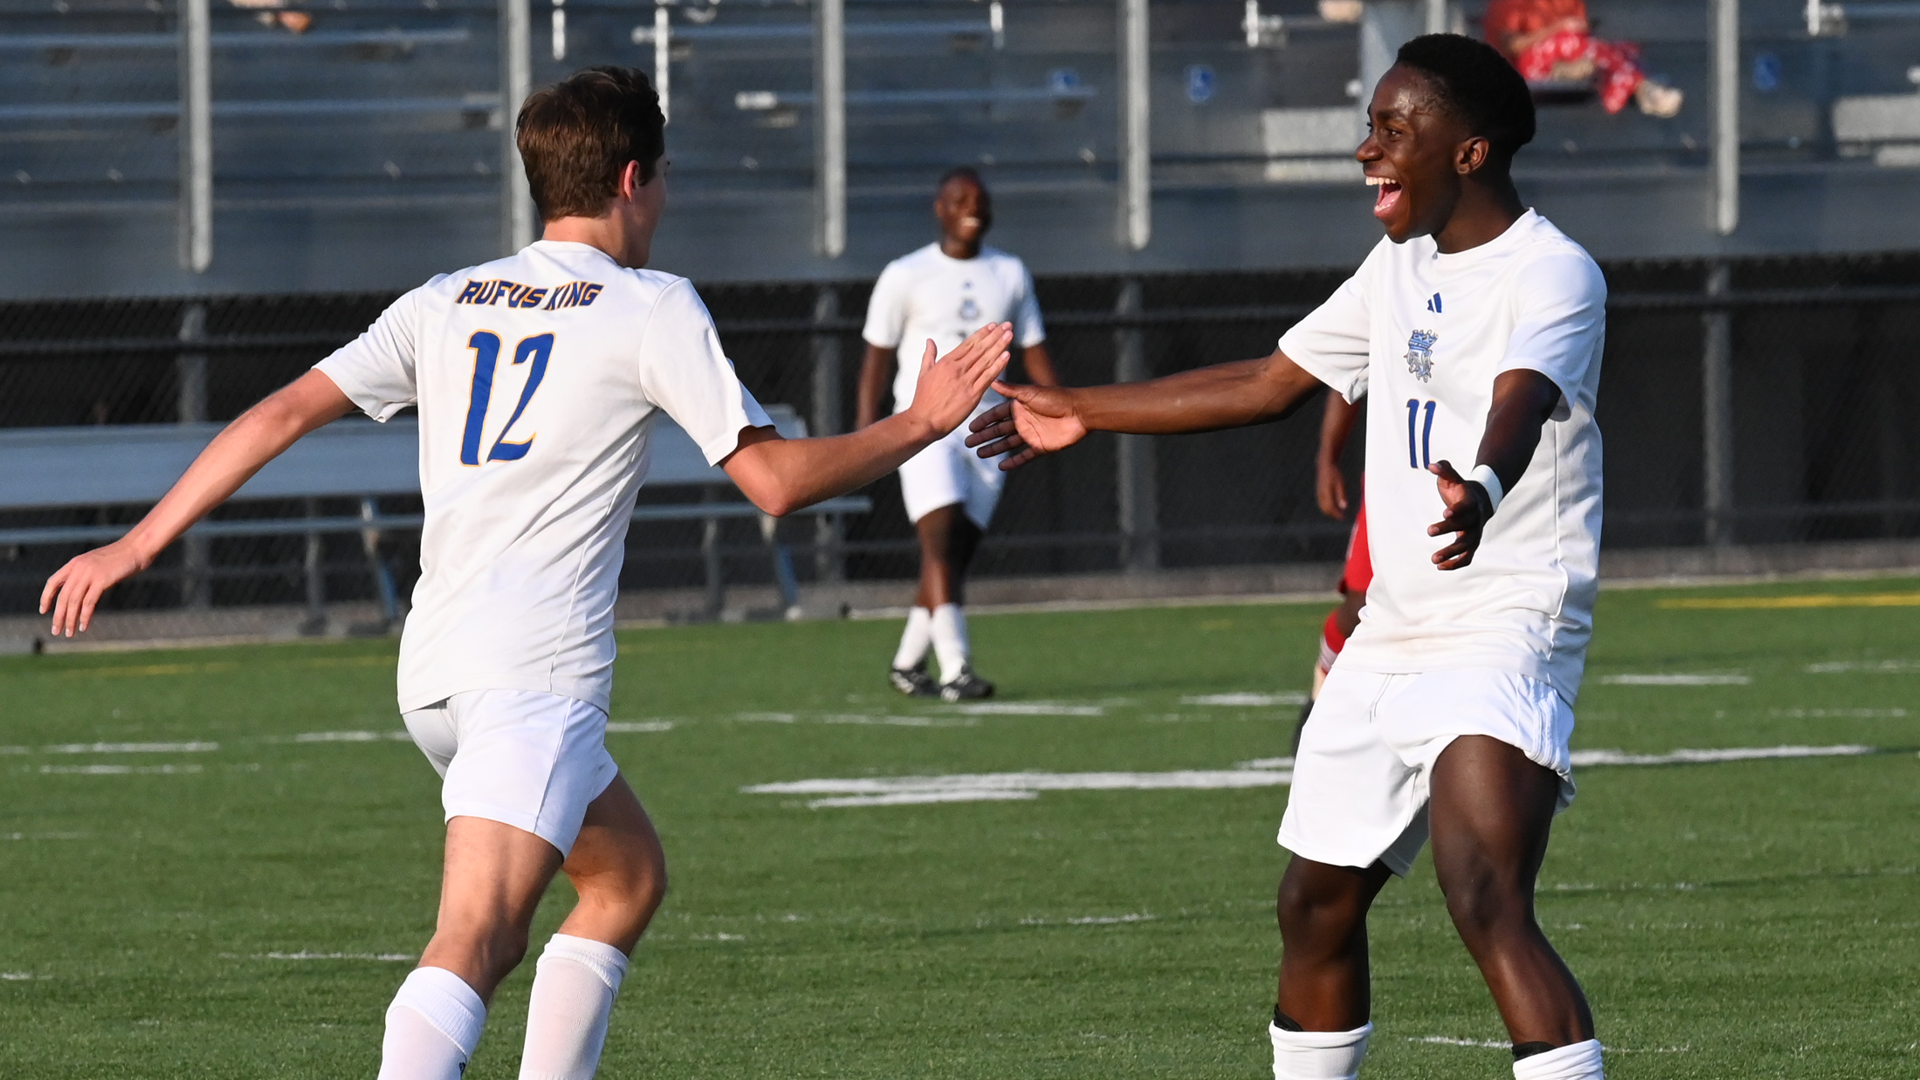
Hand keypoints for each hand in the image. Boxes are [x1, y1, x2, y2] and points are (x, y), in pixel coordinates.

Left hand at [41, 538, 150, 636]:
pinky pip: (89, 602)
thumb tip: (80, 590)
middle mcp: (78, 568)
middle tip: (56, 631)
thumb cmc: (121, 558)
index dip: (46, 597)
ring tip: (70, 633)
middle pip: (63, 596)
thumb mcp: (97, 564)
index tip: (43, 611)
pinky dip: (85, 616)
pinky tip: (84, 626)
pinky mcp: (102, 580)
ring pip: (74, 601)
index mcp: (74, 563)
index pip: (53, 582)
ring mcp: (89, 574)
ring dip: (70, 620)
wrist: (137, 548)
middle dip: (58, 616)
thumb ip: (86, 574)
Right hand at [901, 324, 1012, 437]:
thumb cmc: (923, 399)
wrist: (924, 421)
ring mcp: (965, 381)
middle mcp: (957, 369)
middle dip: (995, 335)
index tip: (993, 325)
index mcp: (946, 362)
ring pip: (986, 360)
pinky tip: (1007, 356)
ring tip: (1010, 334)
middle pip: (980, 348)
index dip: (982, 333)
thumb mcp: (923, 373)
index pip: (968, 344)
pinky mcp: (972, 395)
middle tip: (1007, 324)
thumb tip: (930, 340)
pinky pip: (988, 377)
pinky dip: (998, 366)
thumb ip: (929, 356)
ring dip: (999, 346)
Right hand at [965, 382, 1088, 469]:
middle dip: (984, 436)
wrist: (1080, 412)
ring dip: (994, 448)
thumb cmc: (1056, 398)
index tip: (970, 427)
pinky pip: (1024, 456)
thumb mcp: (1030, 393)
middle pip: (999, 430)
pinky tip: (1001, 466)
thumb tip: (992, 381)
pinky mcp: (1041, 446)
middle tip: (968, 443)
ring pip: (1008, 443)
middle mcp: (1023, 420)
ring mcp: (1032, 434)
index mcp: (1020, 406)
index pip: (996, 415)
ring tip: (979, 454)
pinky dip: (1013, 461)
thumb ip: (1011, 390)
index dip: (983, 421)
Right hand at [1315, 460, 1348, 520]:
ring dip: (1329, 512)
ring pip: (1322, 507)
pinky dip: (1327, 507)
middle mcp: (1321, 494)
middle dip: (1333, 514)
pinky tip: (1333, 507)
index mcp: (1326, 493)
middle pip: (1325, 509)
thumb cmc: (1334, 473)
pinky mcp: (1319, 492)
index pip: (1330, 508)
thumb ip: (1341, 496)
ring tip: (1338, 513)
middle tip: (1341, 517)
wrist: (1325, 465)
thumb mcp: (1340, 484)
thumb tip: (1344, 507)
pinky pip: (1321, 503)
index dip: (1336, 514)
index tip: (1343, 517)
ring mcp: (1318, 493)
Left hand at [1425, 460, 1492, 570]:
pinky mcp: (1472, 544)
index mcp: (1471, 502)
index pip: (1465, 507)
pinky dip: (1456, 564)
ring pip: (1467, 546)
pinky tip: (1440, 567)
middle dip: (1447, 529)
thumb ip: (1444, 470)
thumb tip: (1431, 465)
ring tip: (1433, 559)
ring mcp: (1475, 533)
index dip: (1456, 511)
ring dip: (1451, 553)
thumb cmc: (1462, 488)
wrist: (1482, 500)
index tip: (1445, 513)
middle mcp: (1475, 519)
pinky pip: (1468, 557)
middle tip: (1429, 531)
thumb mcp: (1453, 478)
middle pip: (1464, 526)